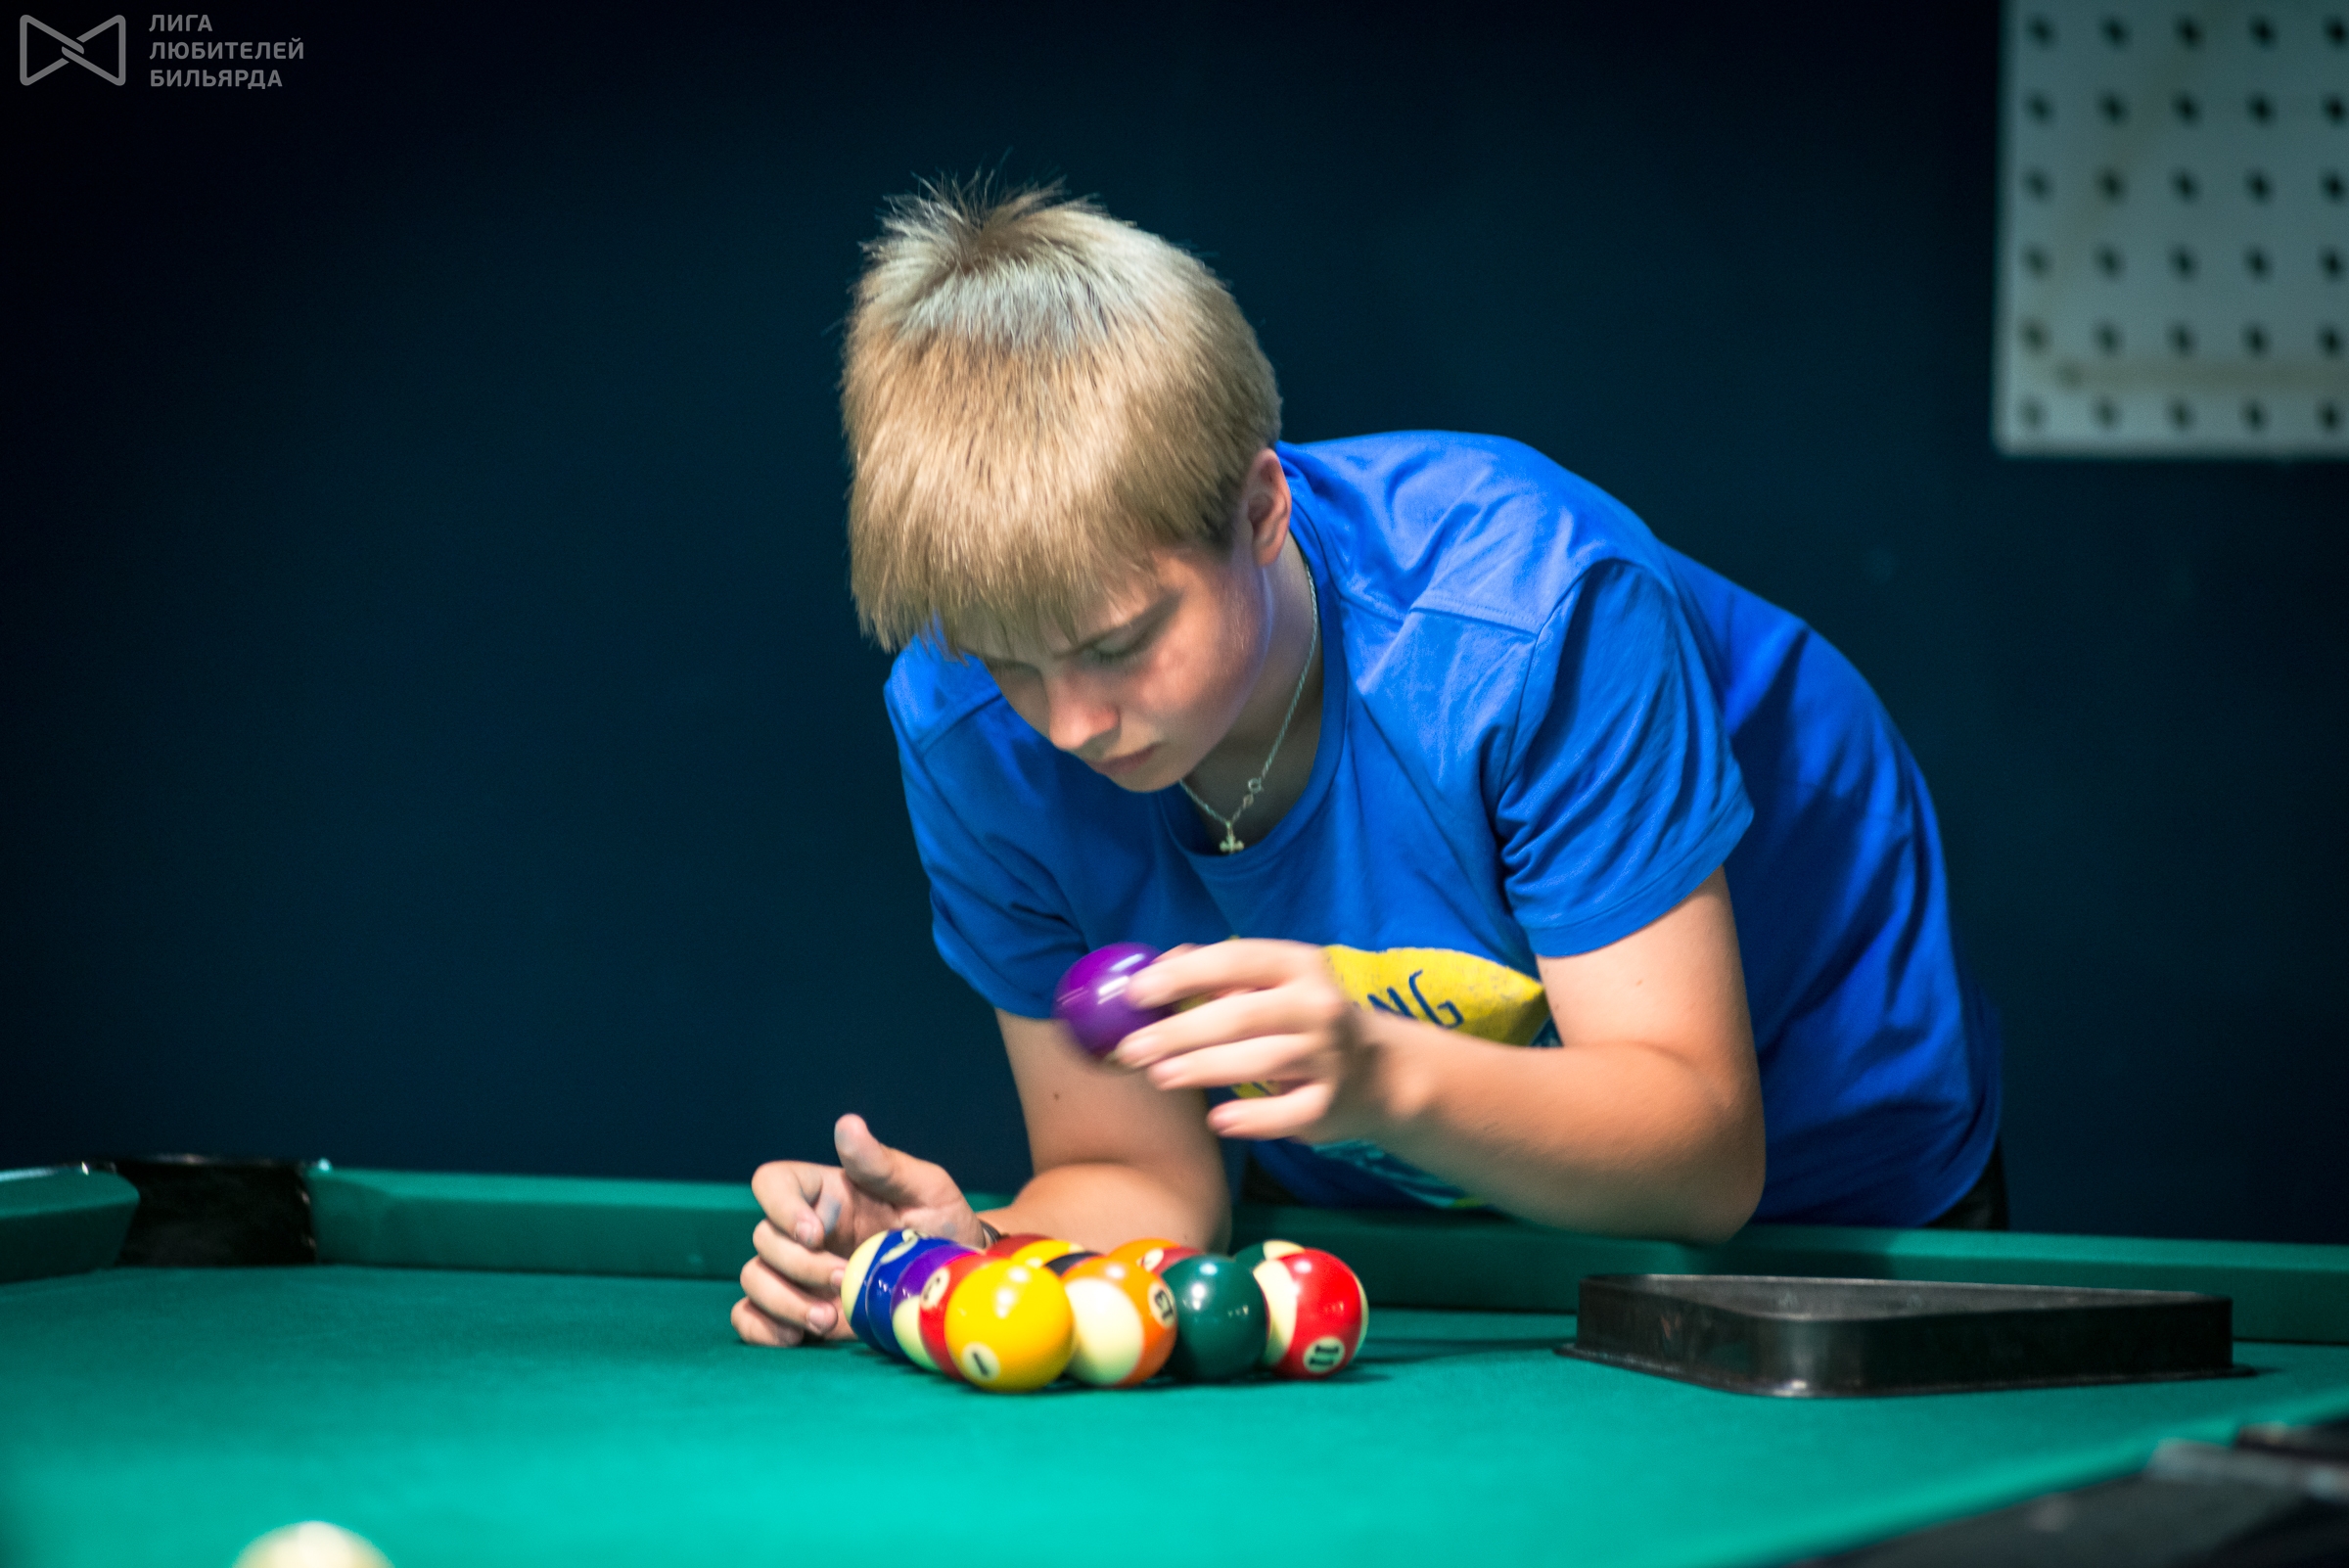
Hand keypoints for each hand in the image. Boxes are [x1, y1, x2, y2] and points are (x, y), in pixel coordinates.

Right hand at [732, 1114, 982, 1347]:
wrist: (952, 1283)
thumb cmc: (942, 1223)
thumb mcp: (925, 1188)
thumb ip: (882, 1162)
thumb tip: (847, 1124)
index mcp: (826, 1193)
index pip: (773, 1182)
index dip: (781, 1206)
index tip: (814, 1233)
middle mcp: (802, 1231)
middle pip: (763, 1238)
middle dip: (800, 1265)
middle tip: (847, 1280)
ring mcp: (796, 1274)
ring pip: (754, 1280)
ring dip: (782, 1302)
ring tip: (827, 1319)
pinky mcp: (796, 1313)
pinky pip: (750, 1319)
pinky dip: (762, 1330)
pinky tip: (796, 1336)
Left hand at [1115, 940, 1382, 1143]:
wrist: (1379, 1071)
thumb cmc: (1303, 1020)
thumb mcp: (1274, 984)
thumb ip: (1220, 972)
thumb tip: (1159, 965)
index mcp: (1299, 966)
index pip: (1236, 961)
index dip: (1184, 975)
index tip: (1136, 993)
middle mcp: (1319, 1007)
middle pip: (1241, 1015)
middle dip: (1180, 1032)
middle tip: (1131, 1050)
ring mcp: (1329, 1058)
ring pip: (1260, 1062)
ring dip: (1204, 1069)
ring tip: (1159, 1076)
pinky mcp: (1330, 1104)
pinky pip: (1286, 1114)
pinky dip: (1252, 1119)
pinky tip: (1218, 1120)